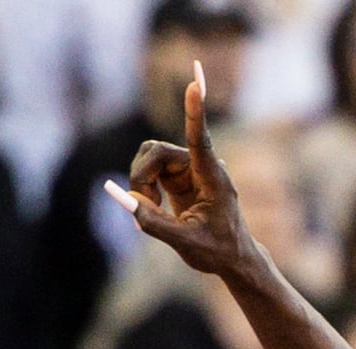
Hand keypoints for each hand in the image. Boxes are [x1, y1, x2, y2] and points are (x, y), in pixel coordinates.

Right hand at [108, 64, 255, 277]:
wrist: (231, 258)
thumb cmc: (216, 251)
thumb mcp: (184, 243)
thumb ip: (152, 222)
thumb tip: (124, 199)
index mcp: (213, 179)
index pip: (200, 140)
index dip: (194, 113)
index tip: (194, 84)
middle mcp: (201, 166)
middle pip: (157, 151)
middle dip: (141, 176)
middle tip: (143, 206)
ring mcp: (188, 168)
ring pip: (150, 156)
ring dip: (141, 181)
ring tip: (151, 211)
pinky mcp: (178, 175)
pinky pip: (149, 168)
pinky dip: (142, 187)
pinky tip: (152, 208)